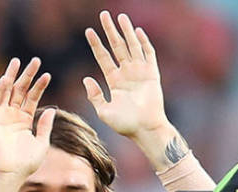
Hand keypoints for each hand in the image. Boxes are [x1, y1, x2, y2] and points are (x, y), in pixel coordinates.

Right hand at [0, 58, 54, 186]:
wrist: (11, 173)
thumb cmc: (26, 163)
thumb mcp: (42, 143)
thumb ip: (45, 126)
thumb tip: (51, 109)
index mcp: (24, 121)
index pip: (32, 98)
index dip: (39, 86)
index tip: (47, 75)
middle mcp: (12, 116)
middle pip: (20, 91)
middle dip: (27, 75)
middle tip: (35, 61)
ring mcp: (1, 117)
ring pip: (6, 91)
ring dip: (11, 76)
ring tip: (18, 62)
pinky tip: (7, 78)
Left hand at [84, 11, 167, 140]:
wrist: (145, 129)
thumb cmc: (125, 124)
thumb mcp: (103, 111)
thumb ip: (94, 95)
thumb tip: (86, 79)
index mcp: (114, 80)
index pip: (103, 57)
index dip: (96, 44)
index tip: (88, 31)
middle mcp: (126, 73)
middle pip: (116, 46)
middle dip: (110, 31)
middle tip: (103, 15)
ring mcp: (139, 72)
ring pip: (131, 46)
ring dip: (126, 31)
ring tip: (120, 17)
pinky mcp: (152, 74)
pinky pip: (148, 54)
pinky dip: (143, 43)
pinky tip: (137, 31)